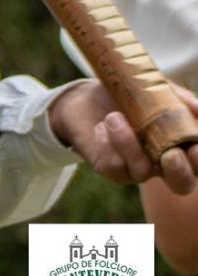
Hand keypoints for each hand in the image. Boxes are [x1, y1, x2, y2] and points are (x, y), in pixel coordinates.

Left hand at [48, 81, 197, 193]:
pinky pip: (113, 166)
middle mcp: (162, 164)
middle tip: (170, 155)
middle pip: (181, 185)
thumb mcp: (157, 90)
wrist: (89, 94)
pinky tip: (101, 126)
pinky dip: (106, 144)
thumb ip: (180, 99)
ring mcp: (136, 169)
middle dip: (179, 172)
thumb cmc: (131, 94)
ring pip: (141, 171)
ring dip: (128, 143)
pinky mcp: (110, 169)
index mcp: (180, 146)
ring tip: (113, 116)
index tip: (195, 147)